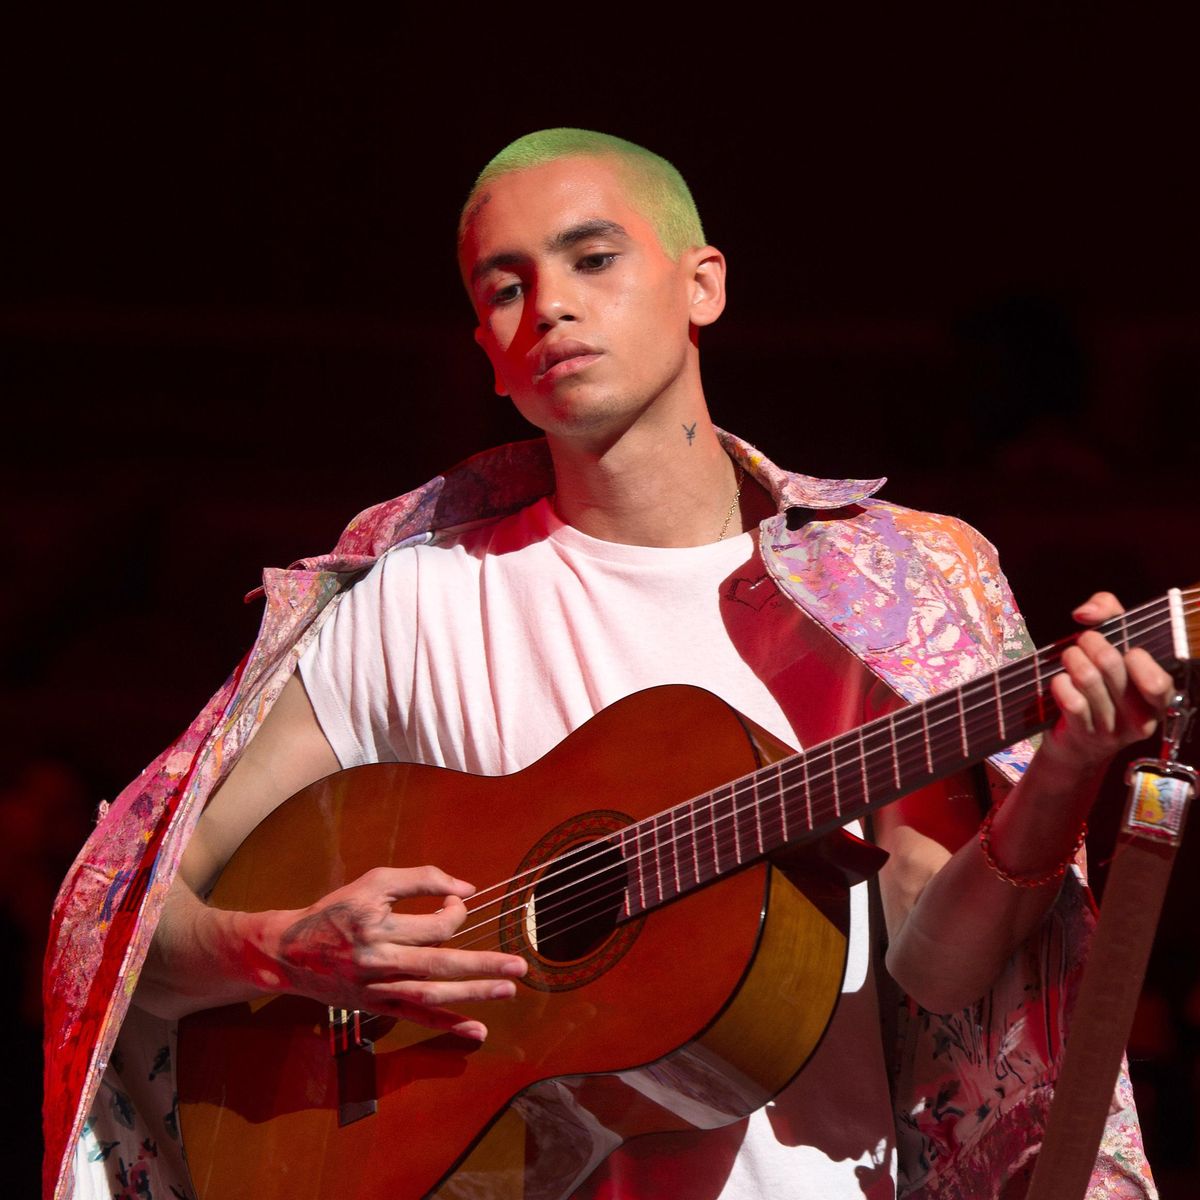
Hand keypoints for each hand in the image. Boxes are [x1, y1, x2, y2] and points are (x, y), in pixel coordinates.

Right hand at [261, 865, 527, 1040]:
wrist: (289, 951)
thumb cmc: (336, 910)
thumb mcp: (374, 883)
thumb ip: (420, 879)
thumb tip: (466, 888)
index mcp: (378, 925)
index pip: (433, 925)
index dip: (455, 913)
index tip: (457, 904)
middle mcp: (378, 960)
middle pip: (439, 964)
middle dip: (482, 966)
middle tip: (519, 966)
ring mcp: (377, 989)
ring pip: (431, 994)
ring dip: (472, 994)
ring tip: (508, 990)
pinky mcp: (375, 1007)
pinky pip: (415, 1017)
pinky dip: (446, 1023)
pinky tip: (476, 1029)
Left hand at [1040, 592, 1174, 774]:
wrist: (1077, 742)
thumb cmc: (1101, 685)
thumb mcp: (1114, 644)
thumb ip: (1109, 613)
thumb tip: (1085, 613)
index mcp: (1159, 697)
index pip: (1158, 680)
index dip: (1136, 657)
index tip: (1125, 648)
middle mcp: (1142, 717)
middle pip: (1111, 664)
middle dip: (1090, 641)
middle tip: (1083, 640)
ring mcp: (1113, 730)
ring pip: (1087, 678)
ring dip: (1071, 658)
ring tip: (1070, 656)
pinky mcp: (1084, 735)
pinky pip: (1070, 700)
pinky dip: (1059, 683)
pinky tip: (1060, 682)